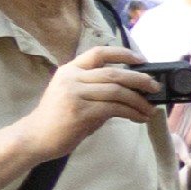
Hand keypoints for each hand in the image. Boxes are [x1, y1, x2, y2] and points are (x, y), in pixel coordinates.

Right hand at [25, 50, 166, 158]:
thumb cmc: (58, 117)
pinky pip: (114, 108)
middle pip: (114, 73)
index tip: (142, 59)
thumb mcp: (73, 95)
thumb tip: (131, 90)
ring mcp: (75, 94)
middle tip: (155, 87)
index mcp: (70, 70)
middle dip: (140, 79)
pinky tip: (139, 118)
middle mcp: (72, 78)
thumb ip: (97, 89)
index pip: (98, 53)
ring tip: (150, 109)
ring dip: (139, 100)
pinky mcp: (80, 112)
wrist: (35, 137)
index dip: (122, 53)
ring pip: (117, 91)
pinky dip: (132, 112)